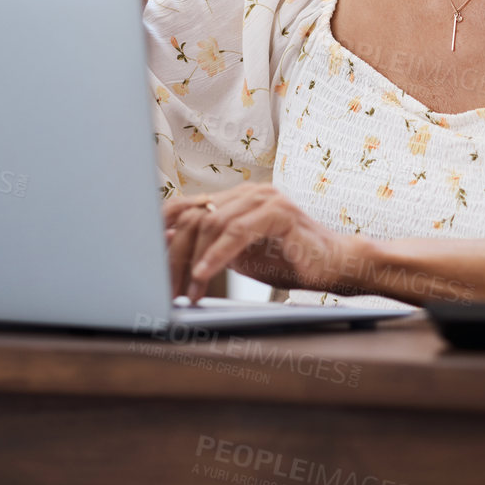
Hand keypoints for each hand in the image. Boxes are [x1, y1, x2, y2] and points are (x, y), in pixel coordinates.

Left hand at [163, 183, 357, 302]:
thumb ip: (214, 249)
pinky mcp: (279, 213)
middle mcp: (248, 192)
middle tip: (165, 288)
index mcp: (237, 199)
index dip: (162, 231)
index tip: (146, 261)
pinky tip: (204, 275)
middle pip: (194, 217)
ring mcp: (264, 198)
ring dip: (195, 262)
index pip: (187, 206)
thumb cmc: (292, 262)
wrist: (338, 266)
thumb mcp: (243, 257)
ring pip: (212, 224)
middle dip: (176, 255)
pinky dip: (217, 256)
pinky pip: (238, 232)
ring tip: (187, 291)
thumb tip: (172, 252)